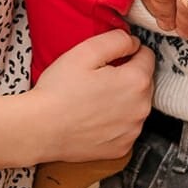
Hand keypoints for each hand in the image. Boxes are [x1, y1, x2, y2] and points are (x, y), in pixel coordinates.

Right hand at [31, 29, 154, 162]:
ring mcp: (132, 131)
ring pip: (136, 106)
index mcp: (136, 81)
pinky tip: (95, 118)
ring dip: (124, 100)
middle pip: (144, 82)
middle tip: (98, 78)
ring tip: (95, 99)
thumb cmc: (59, 90)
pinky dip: (116, 122)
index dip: (129, 51)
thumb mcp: (85, 52)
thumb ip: (116, 40)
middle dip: (127, 76)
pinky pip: (126, 128)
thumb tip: (133, 42)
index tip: (112, 57)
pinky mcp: (122, 148)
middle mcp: (141, 108)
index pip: (147, 56)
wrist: (40, 129)